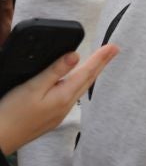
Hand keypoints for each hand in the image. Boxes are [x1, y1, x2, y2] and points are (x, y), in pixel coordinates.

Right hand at [0, 45, 117, 154]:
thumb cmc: (11, 114)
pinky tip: (76, 83)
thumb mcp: (32, 87)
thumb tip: (76, 56)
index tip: (114, 46)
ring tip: (99, 64)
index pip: (87, 72)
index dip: (100, 58)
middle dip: (101, 64)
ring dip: (90, 74)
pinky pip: (71, 97)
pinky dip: (78, 85)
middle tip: (114, 50)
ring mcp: (59, 114)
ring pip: (80, 89)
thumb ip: (55, 71)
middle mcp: (65, 107)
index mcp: (63, 97)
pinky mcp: (51, 119)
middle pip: (88, 80)